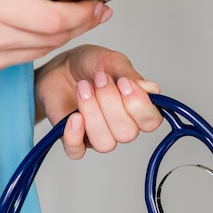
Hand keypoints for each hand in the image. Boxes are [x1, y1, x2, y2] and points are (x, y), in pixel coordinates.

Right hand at [0, 0, 112, 81]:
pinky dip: (38, 45)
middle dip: (81, 24)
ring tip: (75, 20)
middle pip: (53, 37)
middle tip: (98, 12)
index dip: (81, 13)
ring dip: (62, 36)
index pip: (50, 16)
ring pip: (41, 50)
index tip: (98, 6)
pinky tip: (41, 32)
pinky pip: (21, 59)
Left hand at [34, 44, 162, 158]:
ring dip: (93, 113)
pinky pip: (76, 151)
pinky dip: (74, 135)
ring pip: (104, 143)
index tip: (124, 83)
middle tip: (99, 79)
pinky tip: (74, 116)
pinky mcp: (74, 140)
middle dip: (111, 103)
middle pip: (127, 133)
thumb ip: (130, 75)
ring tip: (83, 88)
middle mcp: (120, 126)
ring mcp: (97, 136)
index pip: (151, 122)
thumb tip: (151, 90)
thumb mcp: (111, 61)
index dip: (140, 106)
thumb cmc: (89, 65)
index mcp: (136, 109)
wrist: (60, 67)